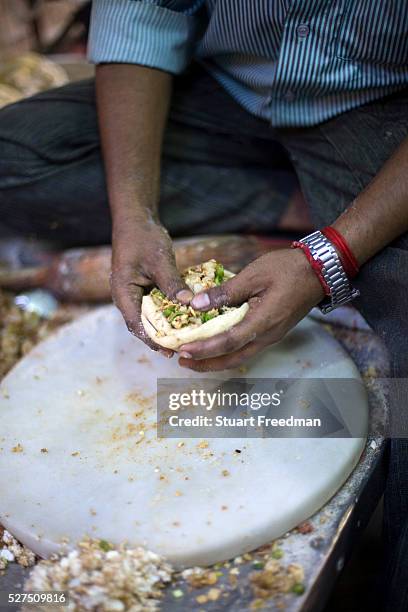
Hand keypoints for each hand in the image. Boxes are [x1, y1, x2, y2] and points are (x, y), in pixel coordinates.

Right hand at [111, 215, 192, 354]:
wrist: (136, 219)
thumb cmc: (143, 238)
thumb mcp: (159, 260)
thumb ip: (172, 283)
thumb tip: (189, 304)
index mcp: (123, 293)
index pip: (136, 324)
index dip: (152, 339)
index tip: (169, 350)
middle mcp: (127, 297)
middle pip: (142, 325)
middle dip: (160, 338)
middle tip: (181, 349)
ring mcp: (135, 293)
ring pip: (150, 317)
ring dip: (165, 327)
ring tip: (184, 339)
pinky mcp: (145, 289)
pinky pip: (156, 306)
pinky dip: (169, 313)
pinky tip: (185, 318)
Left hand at [178, 248, 324, 370]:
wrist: (319, 271)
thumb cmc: (288, 269)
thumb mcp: (254, 274)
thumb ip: (225, 292)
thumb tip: (196, 304)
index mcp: (263, 321)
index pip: (229, 342)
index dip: (204, 348)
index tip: (184, 349)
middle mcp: (268, 335)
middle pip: (234, 359)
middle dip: (207, 363)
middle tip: (183, 361)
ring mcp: (272, 335)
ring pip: (241, 356)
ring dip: (217, 359)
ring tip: (195, 357)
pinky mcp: (273, 331)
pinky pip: (247, 347)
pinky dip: (229, 350)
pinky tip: (216, 343)